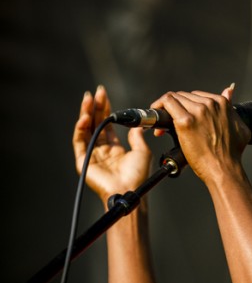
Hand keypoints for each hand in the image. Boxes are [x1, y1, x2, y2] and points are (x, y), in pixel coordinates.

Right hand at [72, 85, 151, 204]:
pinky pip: (79, 141)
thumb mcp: (142, 151)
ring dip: (86, 113)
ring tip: (88, 99)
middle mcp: (101, 150)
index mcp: (114, 148)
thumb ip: (137, 136)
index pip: (107, 124)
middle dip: (95, 107)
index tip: (104, 95)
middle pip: (96, 123)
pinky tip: (85, 117)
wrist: (130, 189)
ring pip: (86, 129)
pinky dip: (80, 128)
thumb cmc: (138, 175)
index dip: (105, 109)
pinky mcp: (83, 161)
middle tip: (96, 92)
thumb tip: (138, 124)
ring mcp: (91, 155)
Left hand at [150, 86, 250, 183]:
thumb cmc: (231, 154)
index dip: (187, 106)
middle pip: (184, 96)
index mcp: (221, 103)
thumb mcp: (240, 126)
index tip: (183, 116)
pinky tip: (156, 118)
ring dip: (166, 109)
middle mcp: (210, 104)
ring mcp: (198, 111)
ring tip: (164, 126)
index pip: (197, 96)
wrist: (224, 169)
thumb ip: (232, 108)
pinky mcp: (186, 121)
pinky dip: (159, 107)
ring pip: (174, 98)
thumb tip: (229, 92)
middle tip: (171, 124)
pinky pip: (167, 103)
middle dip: (176, 108)